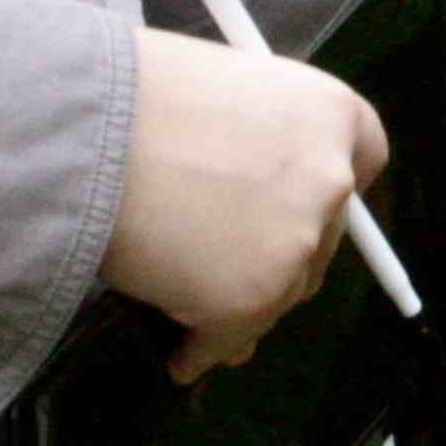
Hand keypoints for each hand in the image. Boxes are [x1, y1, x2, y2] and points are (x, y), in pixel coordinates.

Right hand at [105, 29, 389, 379]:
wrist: (80, 127)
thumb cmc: (131, 96)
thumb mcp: (218, 90)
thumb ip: (251, 141)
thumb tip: (242, 199)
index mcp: (329, 112)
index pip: (365, 157)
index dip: (327, 187)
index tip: (302, 209)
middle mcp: (330, 179)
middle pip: (321, 238)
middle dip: (276, 255)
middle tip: (223, 262)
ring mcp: (294, 245)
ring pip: (277, 296)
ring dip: (239, 307)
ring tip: (187, 309)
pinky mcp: (249, 301)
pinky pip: (226, 340)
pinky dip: (199, 350)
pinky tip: (177, 355)